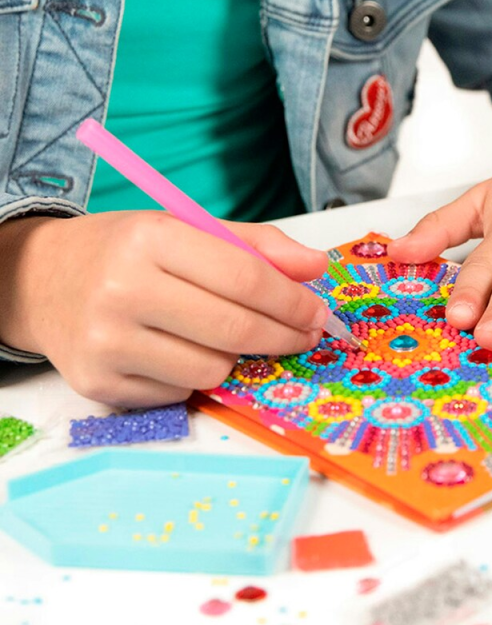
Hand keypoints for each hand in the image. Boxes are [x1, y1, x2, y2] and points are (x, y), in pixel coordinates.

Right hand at [0, 213, 328, 406]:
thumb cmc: (125, 253)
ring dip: (236, 357)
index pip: (243, 276)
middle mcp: (122, 289)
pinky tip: (182, 351)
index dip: (292, 301)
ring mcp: (106, 342)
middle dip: (284, 337)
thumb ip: (257, 245)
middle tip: (304, 335)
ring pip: (212, 370)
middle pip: (234, 329)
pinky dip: (196, 375)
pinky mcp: (98, 384)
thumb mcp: (187, 231)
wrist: (40, 282)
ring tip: (224, 335)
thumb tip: (318, 266)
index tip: (318, 313)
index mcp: (150, 238)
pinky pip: (181, 393)